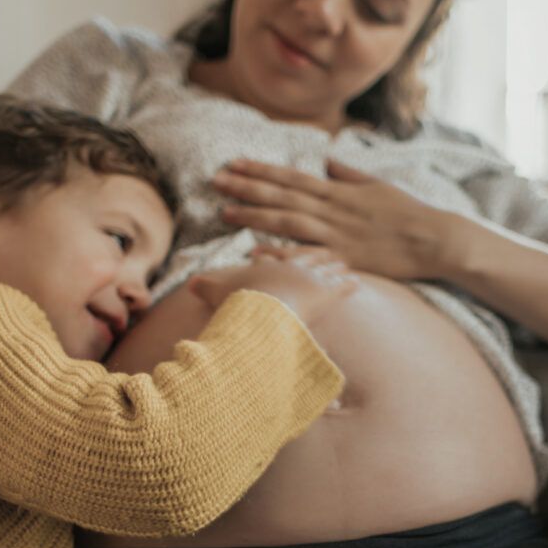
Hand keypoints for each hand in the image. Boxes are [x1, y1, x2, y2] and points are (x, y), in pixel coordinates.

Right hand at [187, 245, 359, 324]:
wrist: (260, 313)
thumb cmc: (239, 303)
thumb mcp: (217, 292)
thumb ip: (206, 287)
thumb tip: (190, 283)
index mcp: (270, 260)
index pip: (280, 248)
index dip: (285, 242)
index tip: (290, 234)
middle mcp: (295, 262)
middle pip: (307, 249)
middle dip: (315, 244)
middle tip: (324, 235)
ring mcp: (314, 275)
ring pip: (329, 264)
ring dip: (336, 262)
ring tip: (342, 261)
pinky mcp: (329, 293)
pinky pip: (343, 286)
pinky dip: (350, 284)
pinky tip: (356, 283)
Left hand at [212, 158, 457, 280]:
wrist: (434, 239)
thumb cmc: (409, 213)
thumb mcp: (377, 185)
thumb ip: (349, 174)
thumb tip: (328, 160)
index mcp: (338, 191)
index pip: (291, 177)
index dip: (261, 170)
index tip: (234, 163)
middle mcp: (332, 210)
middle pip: (281, 196)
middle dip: (246, 187)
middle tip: (215, 180)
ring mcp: (336, 235)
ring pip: (287, 221)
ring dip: (254, 215)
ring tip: (224, 211)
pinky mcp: (344, 259)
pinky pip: (306, 256)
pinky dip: (281, 252)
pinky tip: (255, 251)